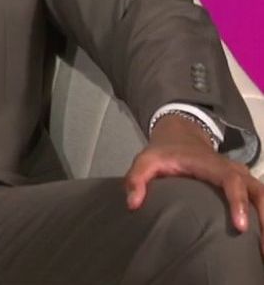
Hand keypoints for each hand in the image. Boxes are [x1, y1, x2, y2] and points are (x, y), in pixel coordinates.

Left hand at [126, 113, 263, 252]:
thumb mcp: (145, 160)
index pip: (232, 181)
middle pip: (258, 191)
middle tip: (262, 246)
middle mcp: (232, 170)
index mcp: (211, 165)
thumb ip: (136, 179)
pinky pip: (260, 198)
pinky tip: (260, 238)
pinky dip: (263, 215)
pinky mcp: (243, 184)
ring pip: (262, 195)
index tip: (241, 226)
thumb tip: (133, 204)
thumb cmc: (163, 152)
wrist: (180, 136)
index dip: (238, 202)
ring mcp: (240, 176)